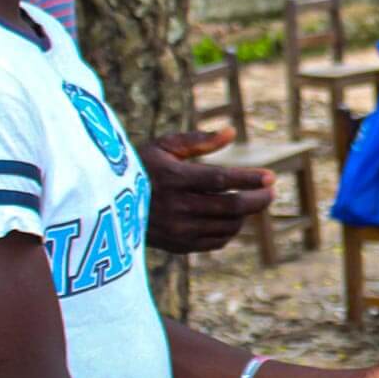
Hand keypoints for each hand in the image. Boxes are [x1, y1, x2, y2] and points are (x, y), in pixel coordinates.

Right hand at [140, 129, 275, 254]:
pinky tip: (232, 218)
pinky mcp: (179, 246)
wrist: (107, 207)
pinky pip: (216, 241)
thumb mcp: (163, 147)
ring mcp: (178, 230)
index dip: (248, 179)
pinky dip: (230, 230)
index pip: (220, 180)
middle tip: (271, 193)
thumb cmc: (141, 168)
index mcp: (174, 178)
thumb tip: (231, 131)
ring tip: (250, 202)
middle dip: (257, 200)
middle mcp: (177, 207)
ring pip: (227, 226)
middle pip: (230, 207)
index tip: (271, 177)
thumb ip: (199, 140)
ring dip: (245, 215)